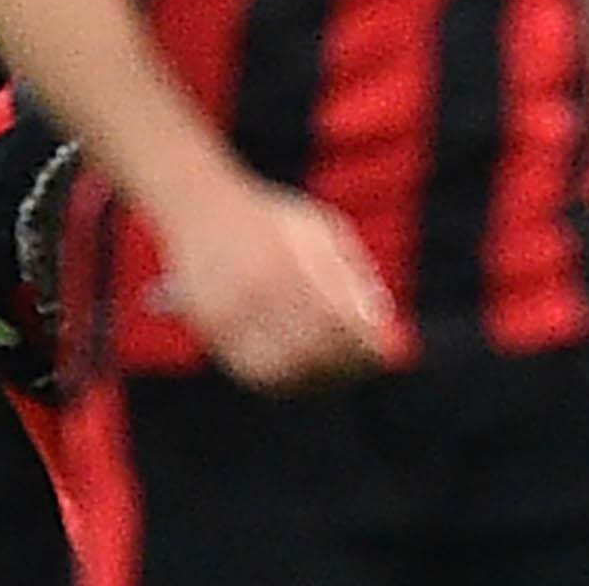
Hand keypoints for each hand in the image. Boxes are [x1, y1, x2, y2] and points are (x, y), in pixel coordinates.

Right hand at [156, 173, 401, 391]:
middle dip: (347, 364)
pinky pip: (253, 372)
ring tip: (343, 372)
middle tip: (370, 365)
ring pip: (281, 369)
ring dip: (319, 379)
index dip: (364, 342)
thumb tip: (379, 327)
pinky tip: (308, 373)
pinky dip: (286, 381)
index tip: (386, 351)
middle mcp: (255, 288)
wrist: (202, 208)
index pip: (335, 318)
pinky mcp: (209, 331)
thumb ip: (350, 275)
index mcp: (288, 259)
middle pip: (309, 349)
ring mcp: (227, 312)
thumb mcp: (320, 231)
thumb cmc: (275, 222)